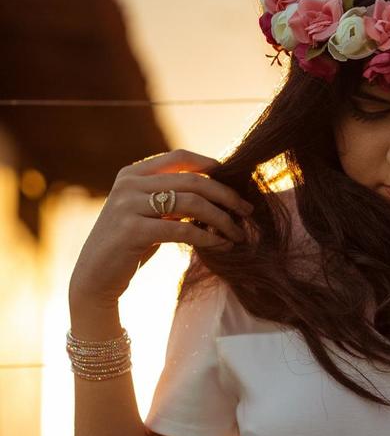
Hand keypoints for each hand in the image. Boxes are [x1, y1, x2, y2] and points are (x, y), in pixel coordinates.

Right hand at [69, 148, 254, 306]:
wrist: (96, 277)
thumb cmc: (131, 244)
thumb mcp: (150, 212)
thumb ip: (173, 196)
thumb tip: (220, 187)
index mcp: (132, 173)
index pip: (180, 158)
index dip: (212, 165)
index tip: (237, 181)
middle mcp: (128, 183)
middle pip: (193, 180)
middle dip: (226, 196)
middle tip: (248, 210)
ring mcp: (127, 205)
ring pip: (192, 203)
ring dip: (222, 219)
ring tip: (238, 233)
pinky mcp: (132, 230)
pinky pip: (182, 230)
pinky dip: (208, 237)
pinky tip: (223, 245)